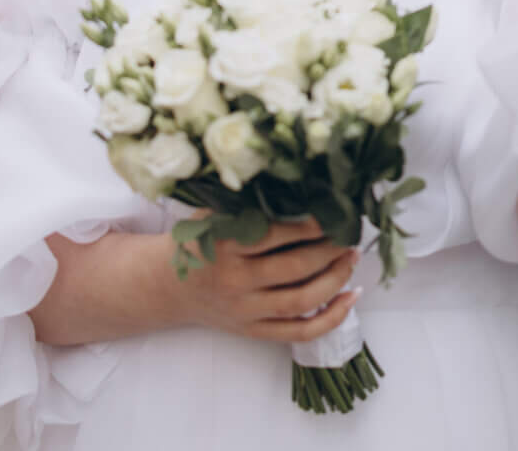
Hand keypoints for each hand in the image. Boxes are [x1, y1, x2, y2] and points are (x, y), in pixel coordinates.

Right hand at [168, 215, 360, 342]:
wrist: (165, 286)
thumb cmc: (198, 243)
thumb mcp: (213, 216)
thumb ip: (248, 205)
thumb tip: (301, 185)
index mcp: (225, 246)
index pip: (277, 235)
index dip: (312, 224)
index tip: (336, 211)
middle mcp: (235, 281)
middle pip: (295, 268)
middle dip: (331, 249)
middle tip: (350, 232)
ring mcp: (245, 310)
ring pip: (301, 301)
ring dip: (336, 279)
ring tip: (352, 258)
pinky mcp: (252, 331)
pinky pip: (299, 332)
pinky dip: (331, 318)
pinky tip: (351, 297)